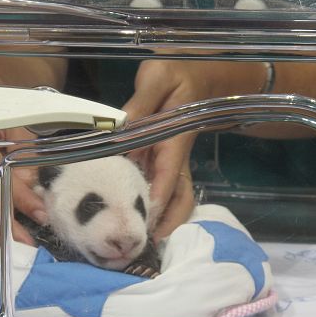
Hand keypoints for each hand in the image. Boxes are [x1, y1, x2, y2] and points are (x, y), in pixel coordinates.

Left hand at [123, 60, 267, 239]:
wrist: (195, 73)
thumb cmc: (176, 73)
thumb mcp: (158, 77)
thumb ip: (140, 102)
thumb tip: (120, 127)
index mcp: (174, 142)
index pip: (167, 177)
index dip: (156, 202)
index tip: (143, 223)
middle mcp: (175, 159)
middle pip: (177, 199)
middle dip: (164, 223)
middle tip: (141, 244)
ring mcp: (171, 164)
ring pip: (173, 201)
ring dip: (162, 222)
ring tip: (141, 243)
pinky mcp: (162, 164)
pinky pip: (161, 192)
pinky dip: (153, 210)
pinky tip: (133, 222)